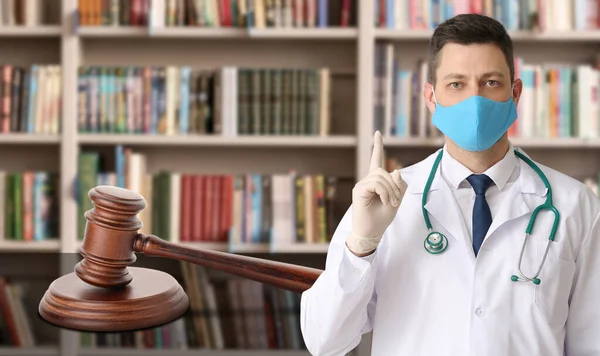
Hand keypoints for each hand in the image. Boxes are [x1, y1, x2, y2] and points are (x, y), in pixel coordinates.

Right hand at [346, 131, 406, 255]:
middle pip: (384, 171)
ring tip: (390, 203)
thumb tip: (395, 171)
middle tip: (395, 202)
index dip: (377, 146)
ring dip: (390, 191)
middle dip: (394, 186)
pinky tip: (384, 202)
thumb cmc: (381, 219)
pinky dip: (385, 193)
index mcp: (375, 182)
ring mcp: (361, 185)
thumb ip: (398, 186)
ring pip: (381, 177)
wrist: (371, 233)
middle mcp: (367, 181)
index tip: (378, 133)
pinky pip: (376, 184)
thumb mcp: (396, 201)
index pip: (377, 160)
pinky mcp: (359, 191)